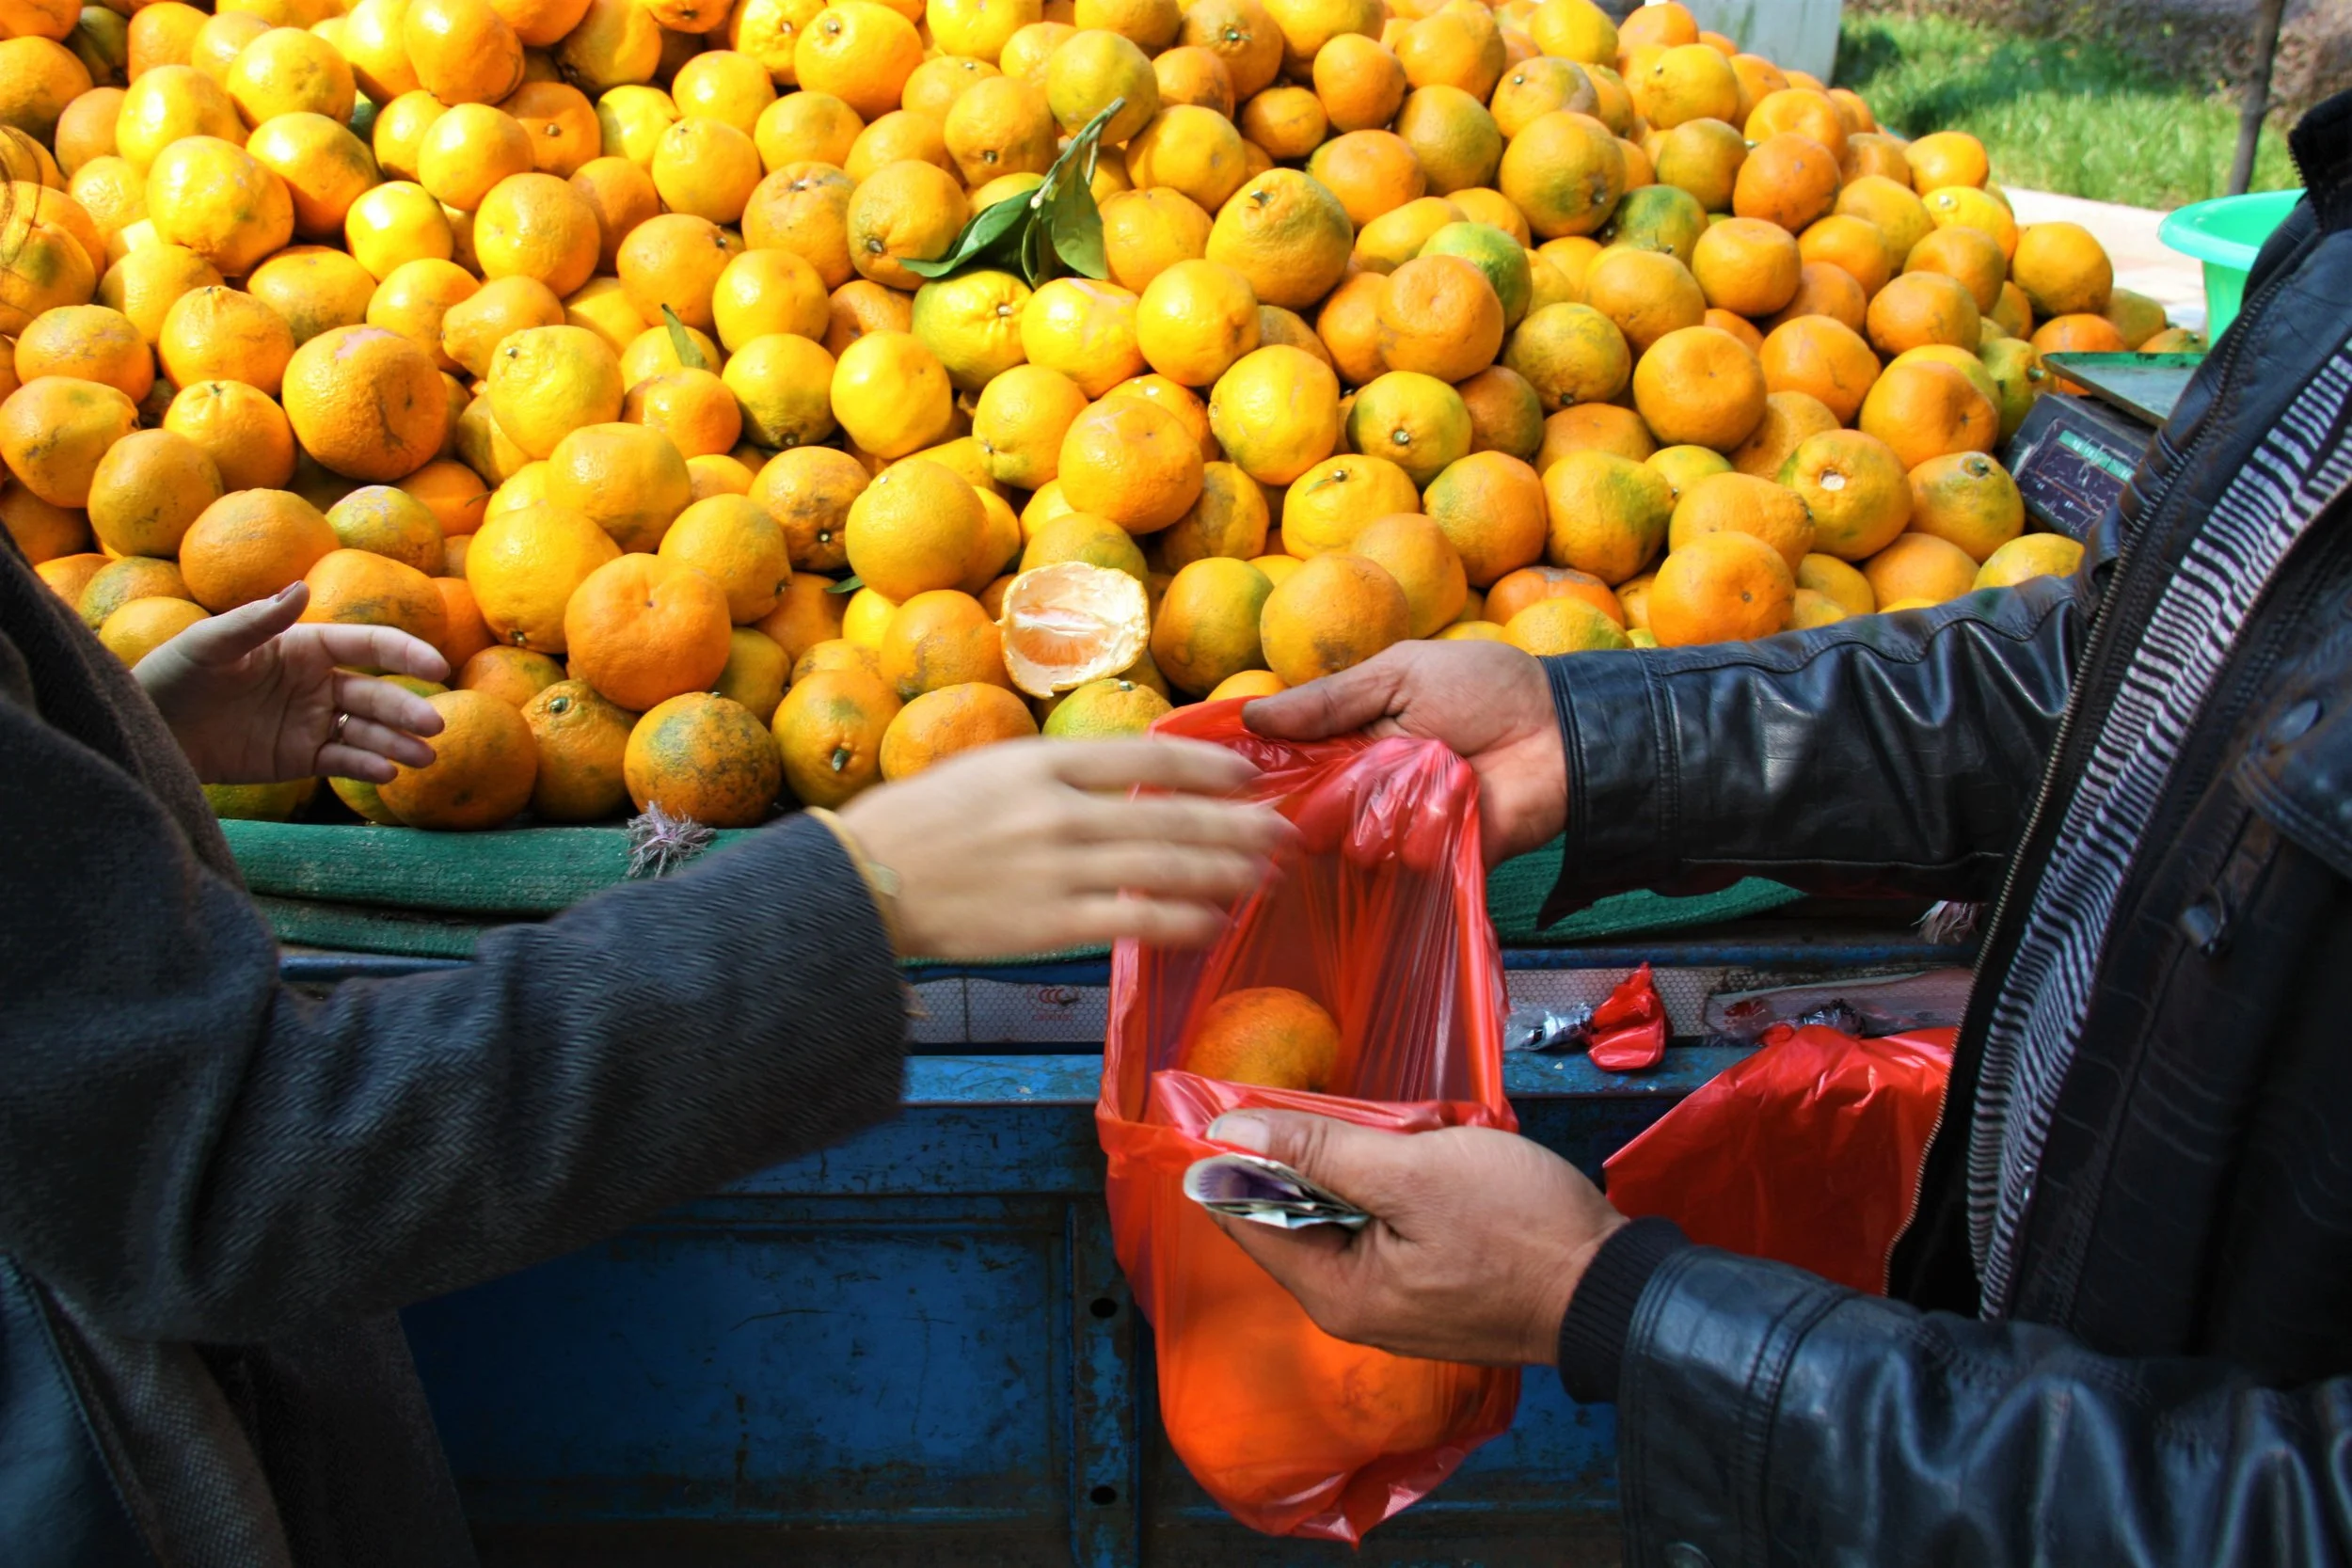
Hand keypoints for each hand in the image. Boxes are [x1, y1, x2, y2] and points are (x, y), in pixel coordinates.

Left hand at [135, 583, 449, 784]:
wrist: (150, 731)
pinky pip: (343, 760)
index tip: (436, 666)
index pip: (366, 646)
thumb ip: (257, 620)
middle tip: (435, 723)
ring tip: (424, 758)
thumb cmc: (175, 676)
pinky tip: (386, 772)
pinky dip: (366, 767)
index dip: (404, 653)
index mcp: (304, 647)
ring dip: (399, 742)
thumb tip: (303, 587)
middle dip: (408, 707)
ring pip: (368, 730)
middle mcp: (316, 683)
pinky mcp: (300, 757)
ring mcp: (311, 722)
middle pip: (376, 694)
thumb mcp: (210, 644)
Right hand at [837, 737, 1294, 959]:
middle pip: (1172, 814)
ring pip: (1166, 868)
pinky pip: (1136, 922)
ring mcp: (1055, 870)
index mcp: (1040, 763)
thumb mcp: (986, 769)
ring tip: (1265, 876)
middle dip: (1239, 825)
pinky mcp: (1049, 923)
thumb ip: (1056, 772)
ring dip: (1226, 872)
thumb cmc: (921, 823)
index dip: (1209, 767)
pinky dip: (1184, 922)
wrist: (860, 883)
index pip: (1147, 756)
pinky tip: (1216, 923)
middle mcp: (1056, 811)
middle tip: (1286, 832)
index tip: (1251, 776)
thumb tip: (1129, 773)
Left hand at [1205, 1109, 1625, 1365]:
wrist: (1614, 1283)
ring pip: (1343, 1211)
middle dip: (1318, 1153)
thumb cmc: (1520, 1228)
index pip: (1243, 1216)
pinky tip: (1434, 1158)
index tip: (1245, 1097)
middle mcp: (1352, 1307)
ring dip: (1365, 1164)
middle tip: (1369, 1115)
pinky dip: (1396, 1185)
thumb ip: (1317, 1151)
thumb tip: (1227, 1131)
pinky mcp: (1427, 1287)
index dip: (1236, 1154)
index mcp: (1334, 1290)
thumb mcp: (1413, 1171)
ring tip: (1418, 1136)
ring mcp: (1392, 1301)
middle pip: (1293, 1212)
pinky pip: (1384, 1224)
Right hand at [1241, 640, 1566, 864]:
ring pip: (1357, 845)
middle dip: (1328, 801)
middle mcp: (1367, 792)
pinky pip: (1406, 865)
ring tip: (1420, 782)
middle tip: (1360, 773)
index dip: (1274, 775)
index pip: (1294, 769)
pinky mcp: (1438, 860)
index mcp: (1352, 742)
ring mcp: (1400, 830)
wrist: (1561, 730)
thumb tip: (1251, 715)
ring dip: (1382, 817)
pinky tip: (1443, 813)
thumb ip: (1330, 699)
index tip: (1252, 776)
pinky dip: (1422, 840)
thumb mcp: (1402, 673)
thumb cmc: (1485, 688)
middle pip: (1315, 817)